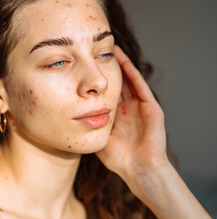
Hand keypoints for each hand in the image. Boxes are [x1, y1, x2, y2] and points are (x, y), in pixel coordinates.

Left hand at [96, 46, 211, 218]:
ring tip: (111, 49)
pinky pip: (140, 87)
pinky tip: (123, 61)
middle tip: (97, 51)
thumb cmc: (118, 158)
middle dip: (108, 68)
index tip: (84, 67)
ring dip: (121, 64)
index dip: (96, 81)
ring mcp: (140, 107)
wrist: (139, 170)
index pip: (105, 92)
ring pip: (129, 80)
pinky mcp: (151, 108)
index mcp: (116, 115)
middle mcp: (128, 108)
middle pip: (117, 82)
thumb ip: (88, 126)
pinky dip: (132, 73)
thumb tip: (67, 117)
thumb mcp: (98, 136)